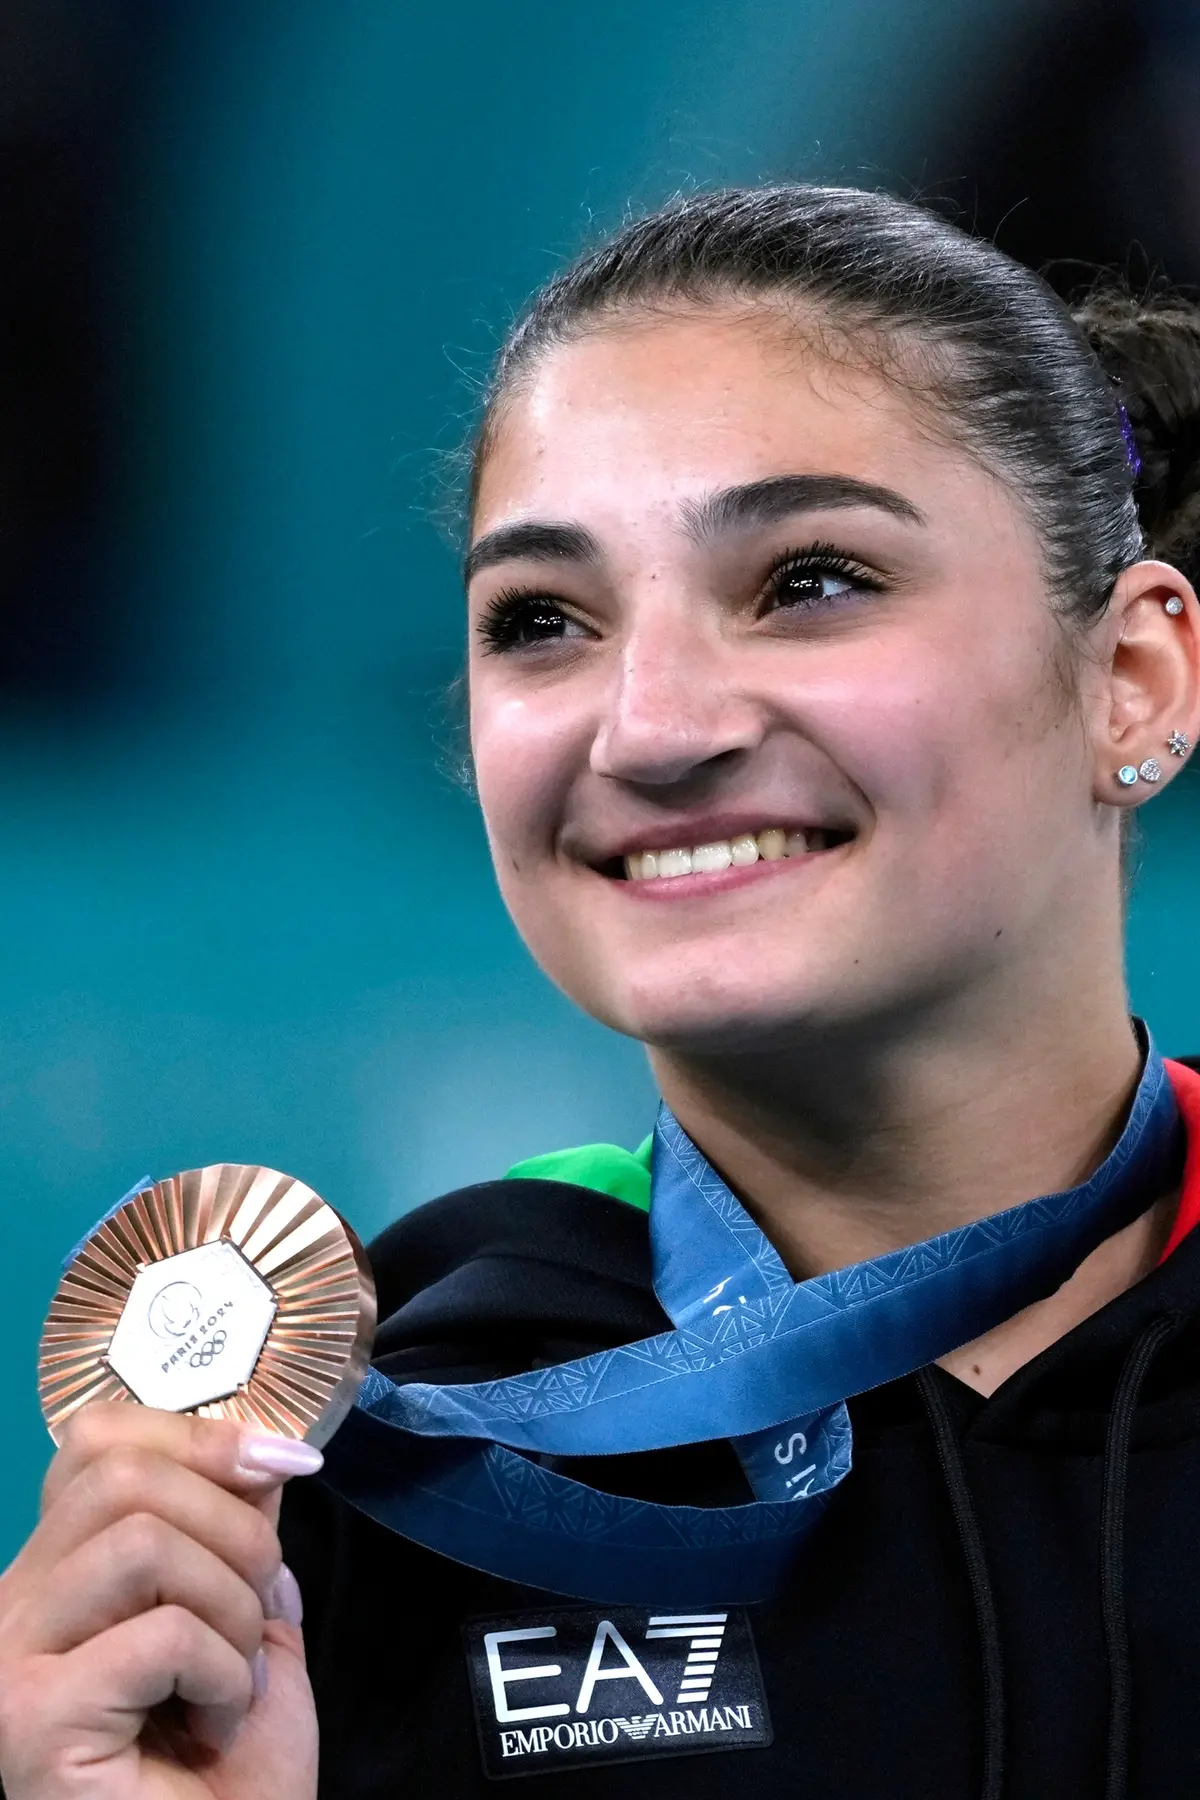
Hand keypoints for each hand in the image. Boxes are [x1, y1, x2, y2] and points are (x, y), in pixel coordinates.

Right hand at [0, 1403, 322, 1799]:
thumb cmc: (232, 1770)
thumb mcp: (245, 1615)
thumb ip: (236, 1530)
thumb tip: (259, 1452)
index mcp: (53, 1572)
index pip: (96, 1440)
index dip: (199, 1435)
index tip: (286, 1461)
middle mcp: (8, 1606)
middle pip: (123, 1477)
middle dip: (233, 1524)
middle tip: (263, 1601)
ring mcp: (8, 1662)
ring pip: (142, 1543)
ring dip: (230, 1603)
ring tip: (236, 1673)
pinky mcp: (31, 1717)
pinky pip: (160, 1633)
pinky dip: (222, 1670)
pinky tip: (215, 1721)